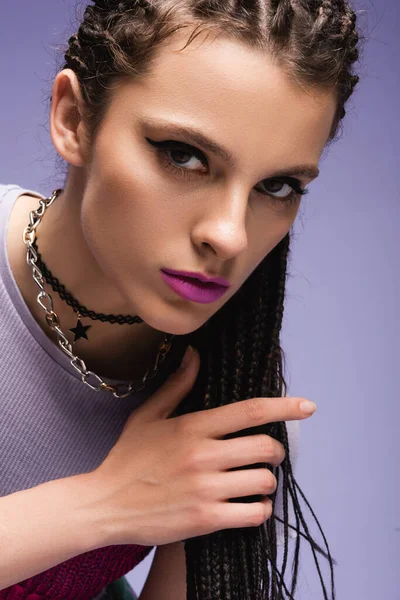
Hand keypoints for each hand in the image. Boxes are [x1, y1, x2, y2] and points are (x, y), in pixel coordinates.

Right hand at [90, 346, 315, 545]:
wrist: (105, 505)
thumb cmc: (127, 458)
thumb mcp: (147, 416)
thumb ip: (177, 386)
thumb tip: (194, 354)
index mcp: (193, 427)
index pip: (250, 411)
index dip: (284, 406)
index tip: (308, 406)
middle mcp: (204, 456)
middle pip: (265, 447)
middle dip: (275, 450)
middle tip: (267, 454)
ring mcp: (206, 489)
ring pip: (264, 481)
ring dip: (266, 481)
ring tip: (255, 481)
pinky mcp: (205, 520)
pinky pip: (254, 514)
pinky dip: (259, 510)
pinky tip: (250, 505)